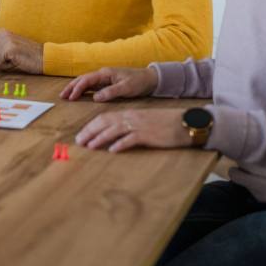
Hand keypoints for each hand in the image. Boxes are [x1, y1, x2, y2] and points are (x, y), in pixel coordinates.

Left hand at [0, 29, 42, 73]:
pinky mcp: (9, 48)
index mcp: (1, 32)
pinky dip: (6, 66)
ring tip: (15, 59)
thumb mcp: (9, 50)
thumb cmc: (27, 56)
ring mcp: (6, 40)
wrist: (43, 58)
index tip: (10, 56)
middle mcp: (2, 34)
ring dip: (3, 64)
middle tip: (14, 58)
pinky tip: (16, 61)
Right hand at [59, 66, 158, 101]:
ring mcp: (104, 78)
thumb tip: (95, 98)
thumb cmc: (138, 82)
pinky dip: (82, 90)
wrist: (149, 79)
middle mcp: (102, 74)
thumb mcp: (126, 88)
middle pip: (82, 79)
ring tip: (66, 96)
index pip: (87, 80)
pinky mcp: (106, 83)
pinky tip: (78, 95)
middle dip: (71, 87)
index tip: (71, 98)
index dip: (77, 88)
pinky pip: (91, 86)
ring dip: (75, 88)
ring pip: (85, 82)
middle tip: (62, 96)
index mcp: (105, 73)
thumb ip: (111, 92)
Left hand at [76, 107, 191, 151]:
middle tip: (79, 141)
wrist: (186, 122)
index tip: (82, 133)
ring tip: (89, 146)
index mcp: (130, 114)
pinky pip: (131, 139)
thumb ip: (131, 126)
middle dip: (90, 131)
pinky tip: (112, 151)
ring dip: (100, 138)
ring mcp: (139, 126)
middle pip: (105, 122)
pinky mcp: (148, 135)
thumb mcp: (145, 122)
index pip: (105, 117)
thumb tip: (116, 137)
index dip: (91, 125)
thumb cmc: (166, 124)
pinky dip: (121, 144)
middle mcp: (132, 117)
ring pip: (114, 130)